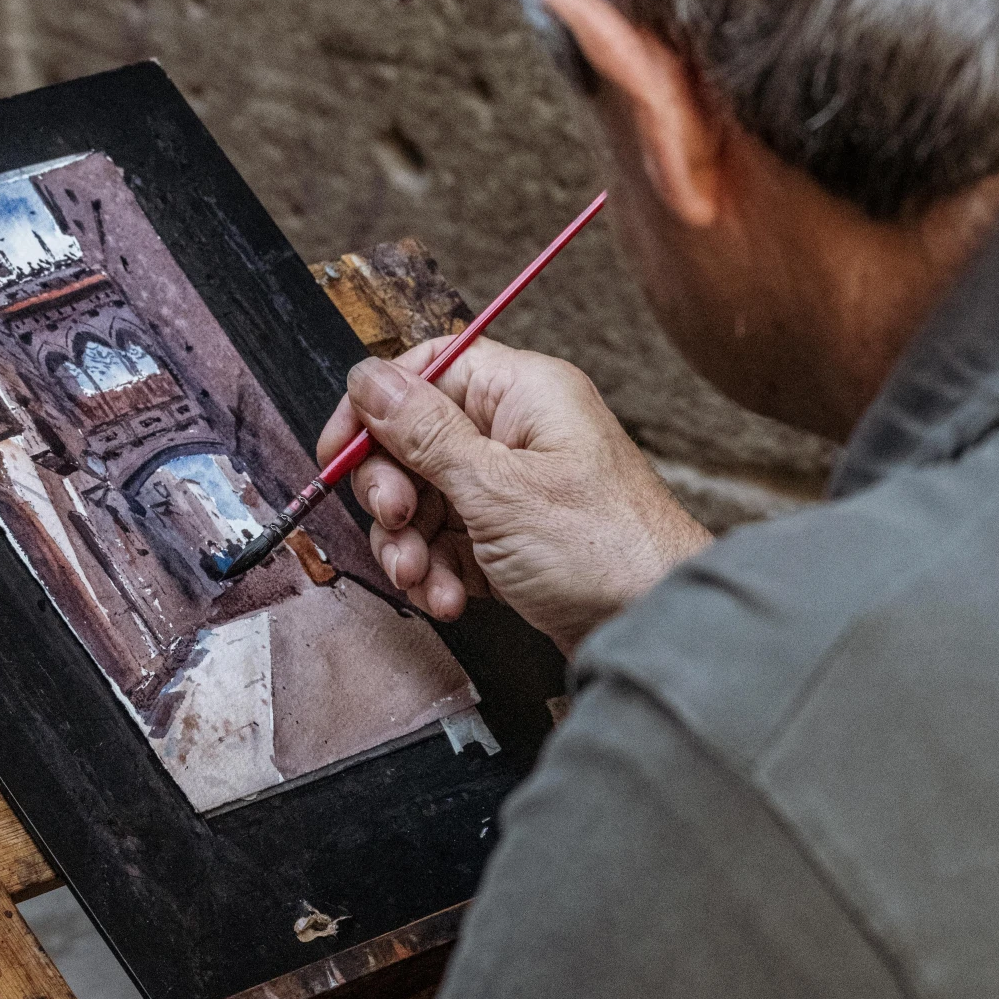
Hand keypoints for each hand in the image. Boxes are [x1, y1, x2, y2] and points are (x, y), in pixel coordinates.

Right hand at [317, 337, 710, 655]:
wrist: (659, 628)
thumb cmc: (606, 550)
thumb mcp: (497, 488)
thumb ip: (425, 434)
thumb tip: (370, 380)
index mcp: (524, 393)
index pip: (427, 370)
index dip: (374, 408)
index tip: (339, 450)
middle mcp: (520, 432)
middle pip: (415, 442)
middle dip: (392, 492)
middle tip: (397, 523)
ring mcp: (517, 487)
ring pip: (427, 501)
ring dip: (412, 545)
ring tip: (423, 578)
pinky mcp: (515, 539)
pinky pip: (451, 544)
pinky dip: (441, 572)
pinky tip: (452, 598)